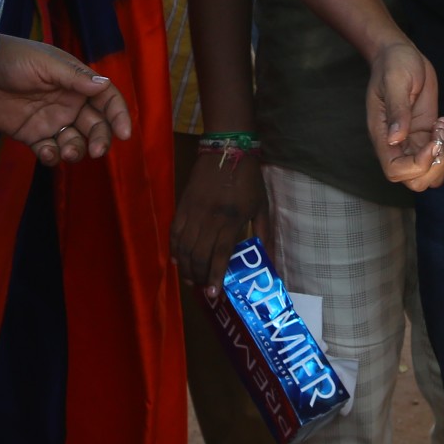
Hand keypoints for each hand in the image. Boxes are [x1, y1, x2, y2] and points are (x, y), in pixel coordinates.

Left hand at [0, 34, 131, 165]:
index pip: (106, 99)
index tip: (125, 134)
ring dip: (76, 150)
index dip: (119, 115)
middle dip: (100, 139)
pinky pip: (49, 151)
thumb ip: (74, 77)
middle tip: (96, 151)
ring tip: (67, 153)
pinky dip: (52, 156)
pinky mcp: (31, 135)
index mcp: (76, 81)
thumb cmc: (11, 57)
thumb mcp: (44, 63)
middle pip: (95, 125)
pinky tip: (46, 152)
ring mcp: (50, 120)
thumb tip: (105, 86)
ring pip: (74, 142)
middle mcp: (68, 102)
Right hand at [172, 148, 264, 291]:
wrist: (227, 148)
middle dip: (199, 276)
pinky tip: (178, 260)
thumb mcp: (262, 206)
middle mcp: (209, 218)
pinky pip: (174, 232)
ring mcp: (193, 211)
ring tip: (191, 279)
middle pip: (198, 255)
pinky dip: (174, 248)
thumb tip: (269, 261)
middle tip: (204, 289)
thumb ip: (264, 235)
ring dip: (185, 267)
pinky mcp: (182, 204)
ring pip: (184, 247)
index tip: (214, 295)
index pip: (219, 255)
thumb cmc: (248, 179)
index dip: (214, 277)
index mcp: (231, 219)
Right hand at [367, 40, 443, 189]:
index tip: (431, 140)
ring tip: (442, 125)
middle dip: (436, 164)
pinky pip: (442, 156)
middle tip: (439, 133)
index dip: (418, 165)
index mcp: (383, 136)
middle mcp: (398, 145)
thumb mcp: (395, 82)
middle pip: (417, 182)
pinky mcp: (426, 134)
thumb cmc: (393, 64)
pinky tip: (443, 122)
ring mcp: (413, 141)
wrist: (400, 54)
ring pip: (432, 174)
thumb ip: (397, 110)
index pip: (396, 172)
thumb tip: (394, 139)